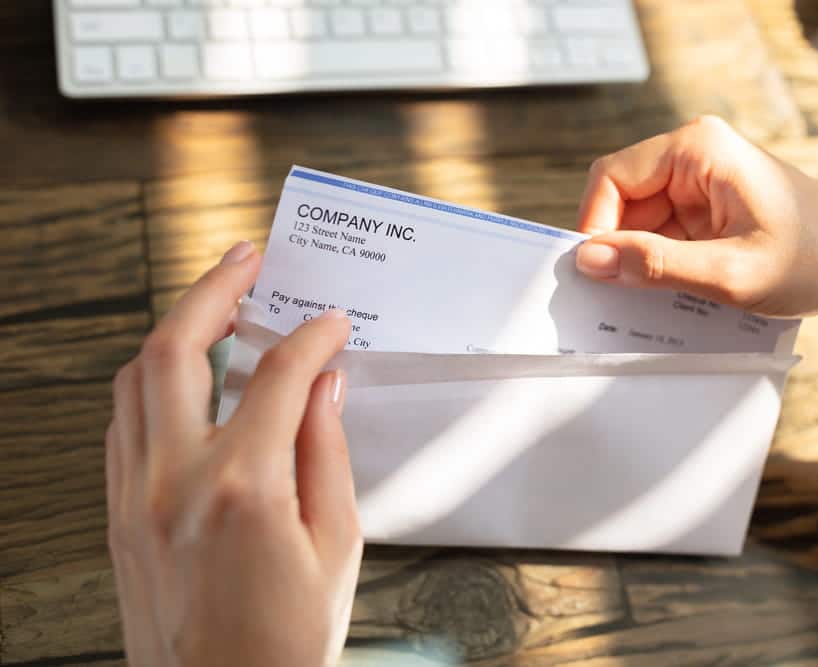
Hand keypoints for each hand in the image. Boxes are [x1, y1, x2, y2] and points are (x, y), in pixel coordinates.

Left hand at [106, 241, 361, 666]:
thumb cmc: (285, 643)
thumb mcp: (337, 546)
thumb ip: (326, 454)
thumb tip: (324, 389)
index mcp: (245, 488)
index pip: (279, 377)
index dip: (311, 337)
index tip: (330, 324)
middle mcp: (176, 482)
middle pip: (177, 350)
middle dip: (213, 289)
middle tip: (245, 259)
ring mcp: (137, 497)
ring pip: (134, 379)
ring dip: (174, 330)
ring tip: (212, 308)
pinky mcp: (120, 516)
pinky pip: (123, 423)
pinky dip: (151, 382)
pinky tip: (183, 379)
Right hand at [574, 116, 817, 316]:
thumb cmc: (817, 261)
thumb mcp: (731, 273)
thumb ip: (656, 266)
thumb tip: (588, 261)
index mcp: (698, 148)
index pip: (611, 178)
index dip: (594, 227)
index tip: (595, 276)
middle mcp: (695, 154)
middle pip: (620, 200)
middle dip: (618, 248)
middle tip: (622, 298)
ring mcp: (701, 181)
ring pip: (638, 222)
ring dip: (641, 261)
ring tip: (659, 299)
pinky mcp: (708, 207)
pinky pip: (663, 234)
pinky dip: (661, 266)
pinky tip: (678, 292)